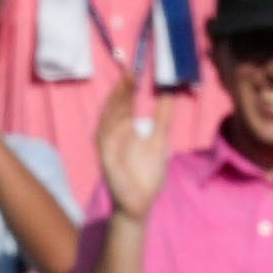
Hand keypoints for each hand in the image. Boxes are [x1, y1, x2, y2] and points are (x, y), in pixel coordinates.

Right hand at [93, 76, 168, 218]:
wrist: (140, 201)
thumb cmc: (147, 173)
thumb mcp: (160, 139)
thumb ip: (162, 116)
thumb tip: (169, 92)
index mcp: (126, 129)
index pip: (125, 104)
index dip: (128, 88)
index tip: (134, 71)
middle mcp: (115, 134)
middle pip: (115, 108)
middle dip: (121, 90)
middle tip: (129, 72)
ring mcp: (108, 146)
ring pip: (107, 120)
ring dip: (113, 103)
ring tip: (122, 87)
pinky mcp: (105, 159)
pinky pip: (103, 140)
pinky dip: (107, 126)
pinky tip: (113, 114)